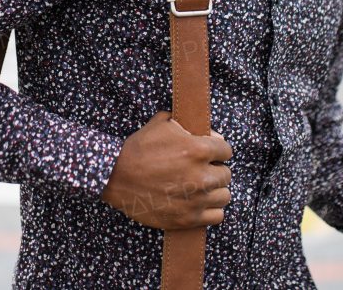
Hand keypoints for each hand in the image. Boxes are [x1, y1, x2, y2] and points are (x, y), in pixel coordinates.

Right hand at [100, 111, 231, 229]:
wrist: (115, 177)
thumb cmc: (138, 149)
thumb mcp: (161, 124)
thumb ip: (187, 124)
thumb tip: (206, 133)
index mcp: (198, 150)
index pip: (227, 150)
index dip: (217, 150)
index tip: (210, 154)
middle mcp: (202, 176)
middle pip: (226, 174)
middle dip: (215, 170)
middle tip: (200, 170)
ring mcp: (196, 199)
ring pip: (224, 195)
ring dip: (215, 190)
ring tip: (201, 187)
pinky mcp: (188, 219)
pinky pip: (217, 216)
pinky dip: (211, 210)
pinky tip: (200, 203)